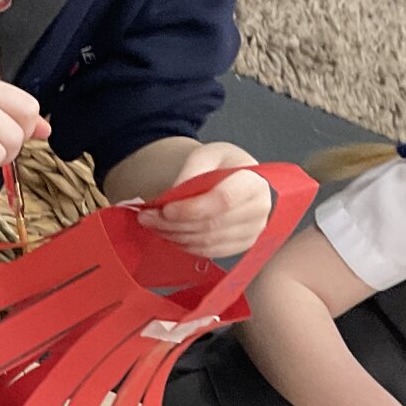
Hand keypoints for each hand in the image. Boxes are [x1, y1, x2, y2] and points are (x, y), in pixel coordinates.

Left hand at [137, 142, 270, 257]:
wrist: (239, 177)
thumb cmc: (223, 164)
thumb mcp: (208, 154)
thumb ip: (192, 170)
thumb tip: (173, 195)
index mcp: (254, 182)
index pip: (222, 201)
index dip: (190, 209)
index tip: (164, 209)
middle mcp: (259, 210)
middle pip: (211, 224)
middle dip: (172, 223)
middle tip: (146, 216)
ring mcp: (253, 231)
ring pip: (207, 241)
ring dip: (174, 235)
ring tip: (152, 224)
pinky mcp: (243, 245)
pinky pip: (210, 252)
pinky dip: (184, 245)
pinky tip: (169, 233)